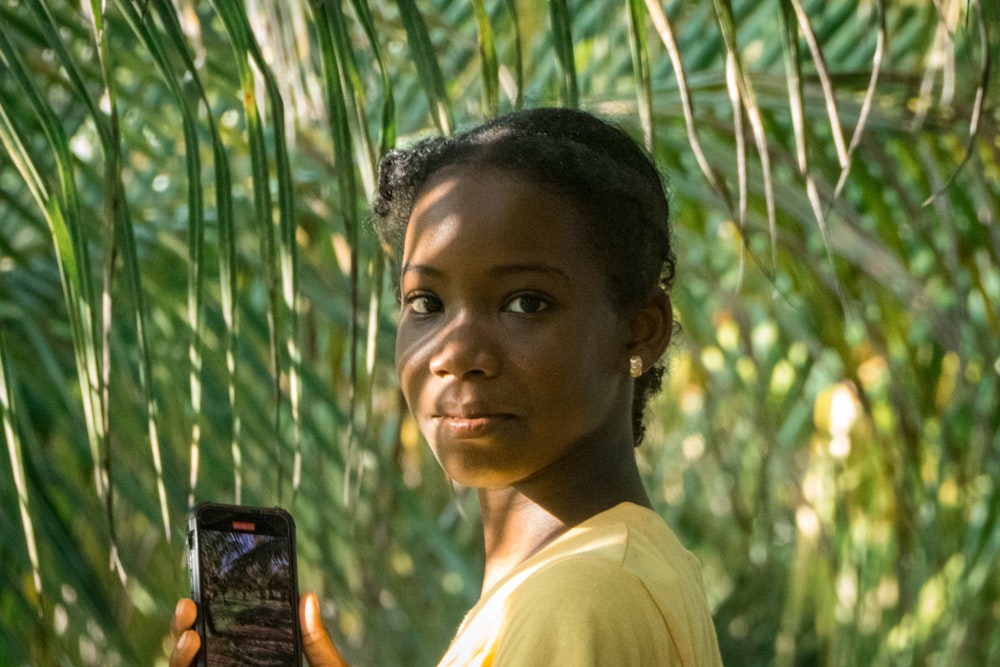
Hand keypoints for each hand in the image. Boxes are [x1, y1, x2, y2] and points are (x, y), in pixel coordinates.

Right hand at [166, 593, 346, 665]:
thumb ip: (316, 645)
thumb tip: (308, 598)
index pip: (222, 642)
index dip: (205, 620)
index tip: (200, 597)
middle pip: (195, 660)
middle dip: (182, 631)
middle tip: (188, 607)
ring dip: (177, 658)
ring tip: (190, 639)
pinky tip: (194, 665)